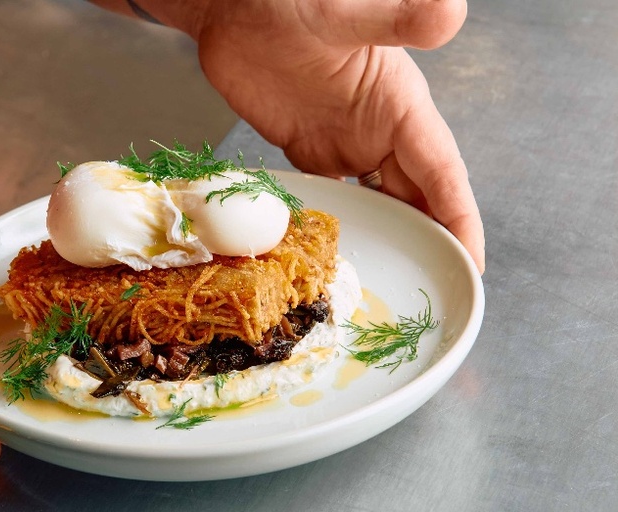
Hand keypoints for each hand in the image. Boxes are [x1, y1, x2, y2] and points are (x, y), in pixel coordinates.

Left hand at [149, 0, 484, 271]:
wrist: (232, 10)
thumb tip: (451, 12)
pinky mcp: (308, 149)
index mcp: (400, 105)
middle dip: (430, 241)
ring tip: (393, 280)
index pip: (442, 172)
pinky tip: (340, 249)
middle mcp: (378, 130)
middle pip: (415, 197)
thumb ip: (392, 19)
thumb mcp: (342, 13)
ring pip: (378, 200)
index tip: (473, 261)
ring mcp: (343, 142)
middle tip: (437, 290)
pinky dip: (343, 222)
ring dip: (390, 236)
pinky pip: (335, 195)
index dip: (459, 218)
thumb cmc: (288, 2)